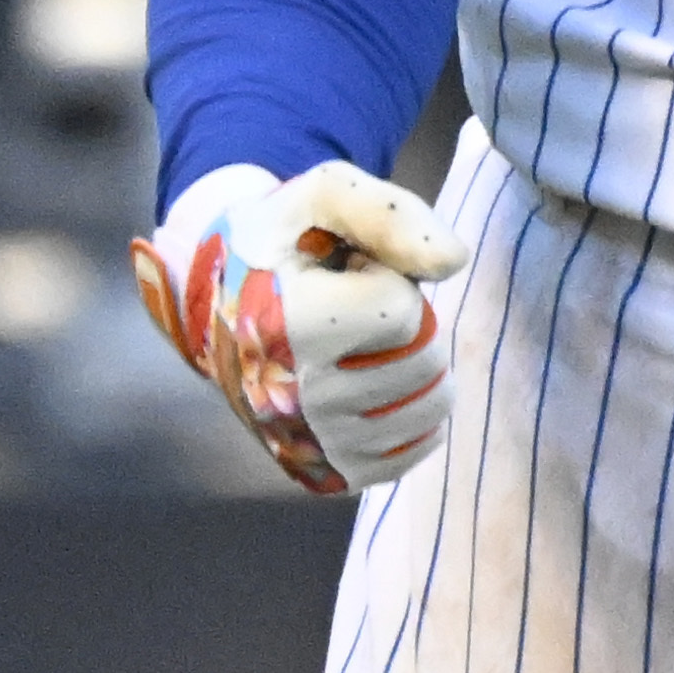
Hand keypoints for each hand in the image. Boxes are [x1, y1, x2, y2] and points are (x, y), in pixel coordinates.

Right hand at [131, 162, 462, 494]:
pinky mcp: (329, 476)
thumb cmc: (284, 240)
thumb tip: (454, 262)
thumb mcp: (325, 196)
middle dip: (405, 317)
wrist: (219, 300)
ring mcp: (311, 446)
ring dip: (416, 359)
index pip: (401, 308)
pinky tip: (377, 379)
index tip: (339, 272)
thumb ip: (391, 213)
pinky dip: (416, 409)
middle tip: (350, 305)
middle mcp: (292, 400)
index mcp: (283, 330)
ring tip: (361, 339)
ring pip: (431, 403)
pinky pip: (420, 445)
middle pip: (423, 358)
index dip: (383, 275)